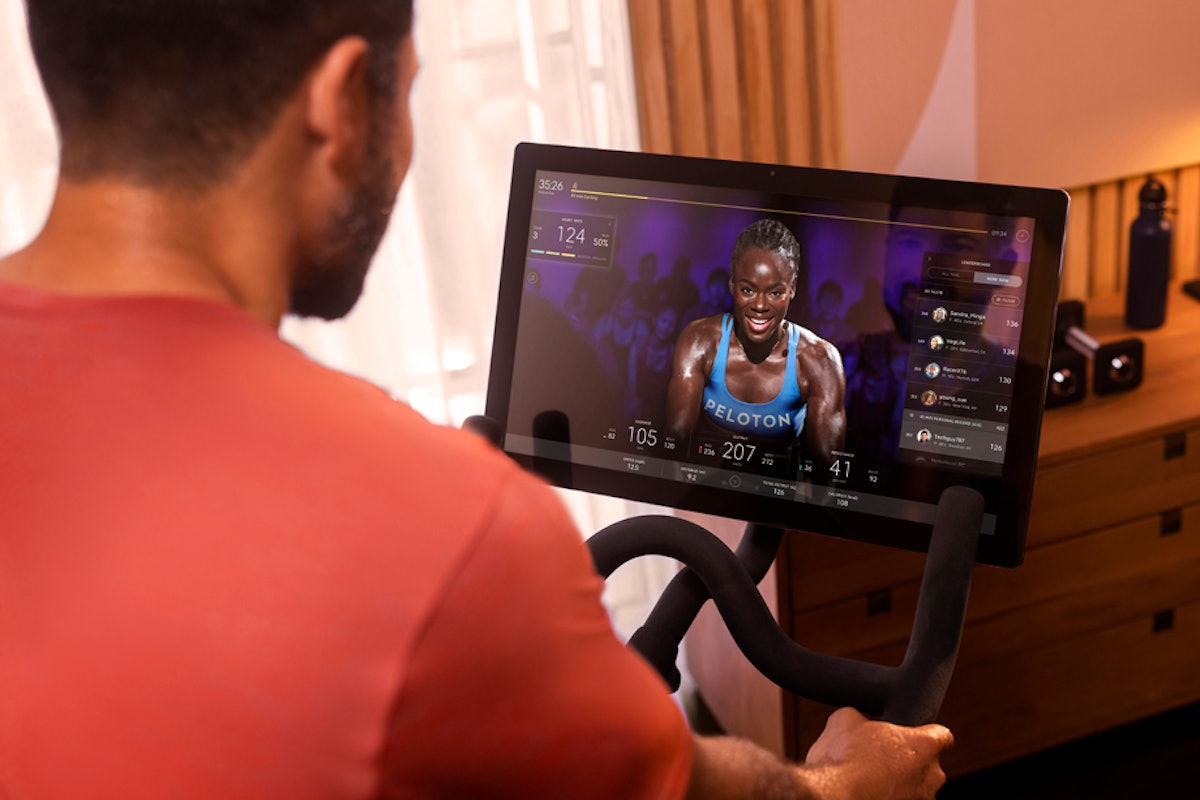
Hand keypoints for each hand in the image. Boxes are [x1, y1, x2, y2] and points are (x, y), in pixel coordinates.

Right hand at [800, 707, 952, 799]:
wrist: (832, 795)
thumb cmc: (842, 759)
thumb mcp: (846, 718)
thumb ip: (863, 716)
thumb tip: (859, 720)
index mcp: (925, 745)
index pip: (943, 735)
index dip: (926, 733)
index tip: (912, 736)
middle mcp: (932, 776)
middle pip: (929, 764)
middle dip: (908, 761)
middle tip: (881, 757)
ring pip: (916, 788)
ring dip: (900, 783)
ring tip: (871, 779)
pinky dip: (889, 798)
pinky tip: (868, 793)